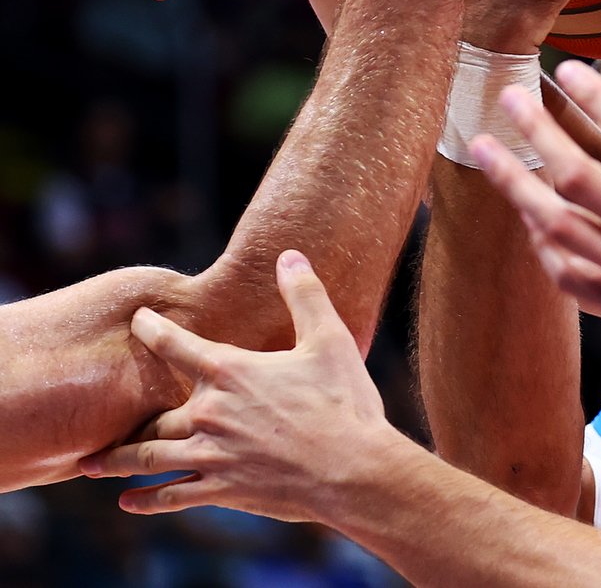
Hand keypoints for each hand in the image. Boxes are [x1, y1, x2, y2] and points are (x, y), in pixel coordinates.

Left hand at [79, 251, 402, 522]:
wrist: (351, 469)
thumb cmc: (343, 402)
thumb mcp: (330, 340)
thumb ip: (305, 295)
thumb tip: (289, 255)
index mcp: (231, 372)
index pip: (176, 345)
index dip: (152, 329)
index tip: (137, 321)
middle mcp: (209, 414)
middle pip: (154, 413)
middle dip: (128, 414)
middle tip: (107, 415)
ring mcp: (211, 456)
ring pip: (149, 457)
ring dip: (117, 461)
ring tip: (92, 465)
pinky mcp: (222, 490)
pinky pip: (171, 497)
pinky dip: (146, 501)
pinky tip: (128, 502)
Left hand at [470, 61, 600, 466]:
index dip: (597, 100)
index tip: (566, 69)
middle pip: (580, 179)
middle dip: (536, 133)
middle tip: (506, 96)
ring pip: (561, 229)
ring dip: (518, 187)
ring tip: (485, 152)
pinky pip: (575, 282)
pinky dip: (546, 253)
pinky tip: (532, 228)